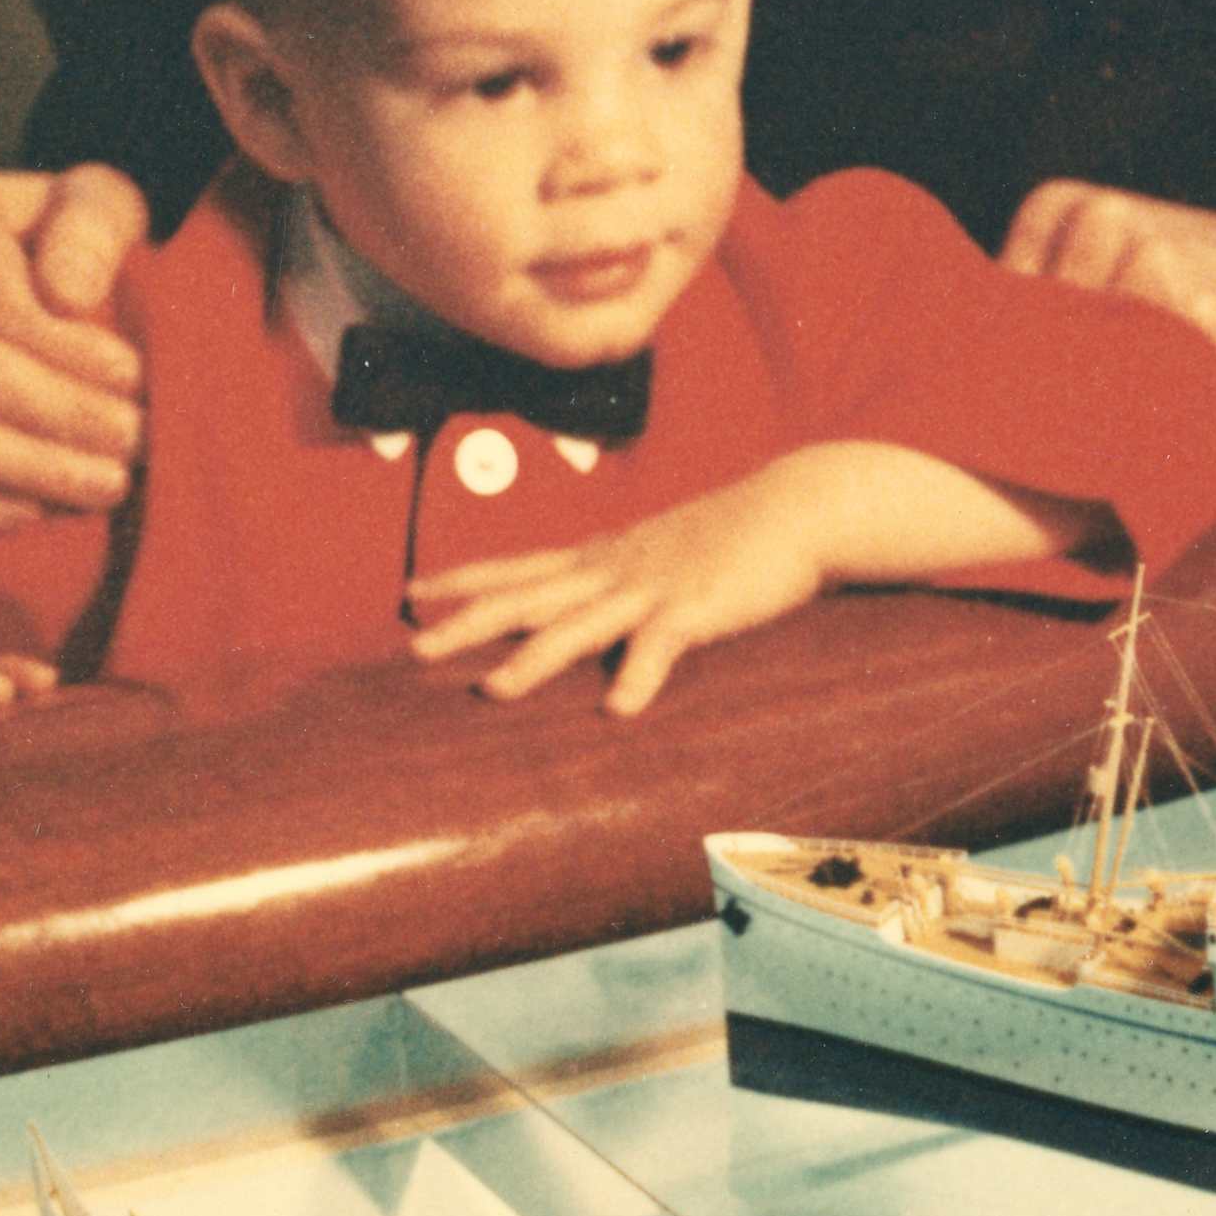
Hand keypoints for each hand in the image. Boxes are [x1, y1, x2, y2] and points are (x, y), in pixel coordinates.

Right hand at [0, 163, 151, 533]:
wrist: (18, 275)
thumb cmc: (67, 238)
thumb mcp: (97, 202)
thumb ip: (94, 226)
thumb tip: (68, 295)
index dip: (70, 350)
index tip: (136, 377)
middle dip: (63, 417)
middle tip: (137, 443)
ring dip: (29, 472)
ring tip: (109, 483)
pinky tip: (47, 506)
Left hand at [403, 445, 1065, 714]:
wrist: (804, 504)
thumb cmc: (738, 533)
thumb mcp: (669, 547)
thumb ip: (630, 572)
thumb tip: (598, 597)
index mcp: (608, 555)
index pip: (520, 565)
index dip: (464, 579)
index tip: (411, 593)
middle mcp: (618, 569)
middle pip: (530, 597)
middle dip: (468, 624)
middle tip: (414, 648)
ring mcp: (656, 587)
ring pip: (581, 626)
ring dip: (534, 660)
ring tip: (492, 692)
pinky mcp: (701, 608)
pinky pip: (663, 647)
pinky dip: (639, 677)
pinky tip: (619, 710)